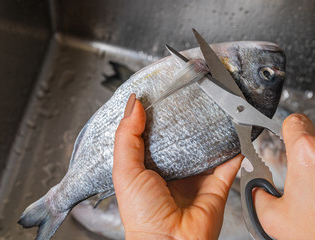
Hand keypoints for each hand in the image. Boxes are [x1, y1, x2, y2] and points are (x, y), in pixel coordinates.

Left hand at [113, 94, 242, 238]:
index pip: (153, 134)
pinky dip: (234, 148)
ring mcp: (196, 176)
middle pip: (181, 137)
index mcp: (149, 165)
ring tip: (213, 109)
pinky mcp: (217, 184)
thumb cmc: (142, 213)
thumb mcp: (125, 170)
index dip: (156, 115)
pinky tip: (235, 130)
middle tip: (188, 97)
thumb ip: (127, 137)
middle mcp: (172, 169)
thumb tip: (134, 105)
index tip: (161, 94)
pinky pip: (229, 163)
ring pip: (205, 147)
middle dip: (184, 120)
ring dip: (210, 131)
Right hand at [254, 113, 314, 239]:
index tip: (283, 136)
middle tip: (296, 165)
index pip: (294, 121)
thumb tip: (256, 189)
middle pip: (310, 133)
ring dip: (313, 158)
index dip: (284, 128)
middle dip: (300, 146)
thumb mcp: (273, 218)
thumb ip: (256, 196)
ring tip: (310, 181)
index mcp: (307, 155)